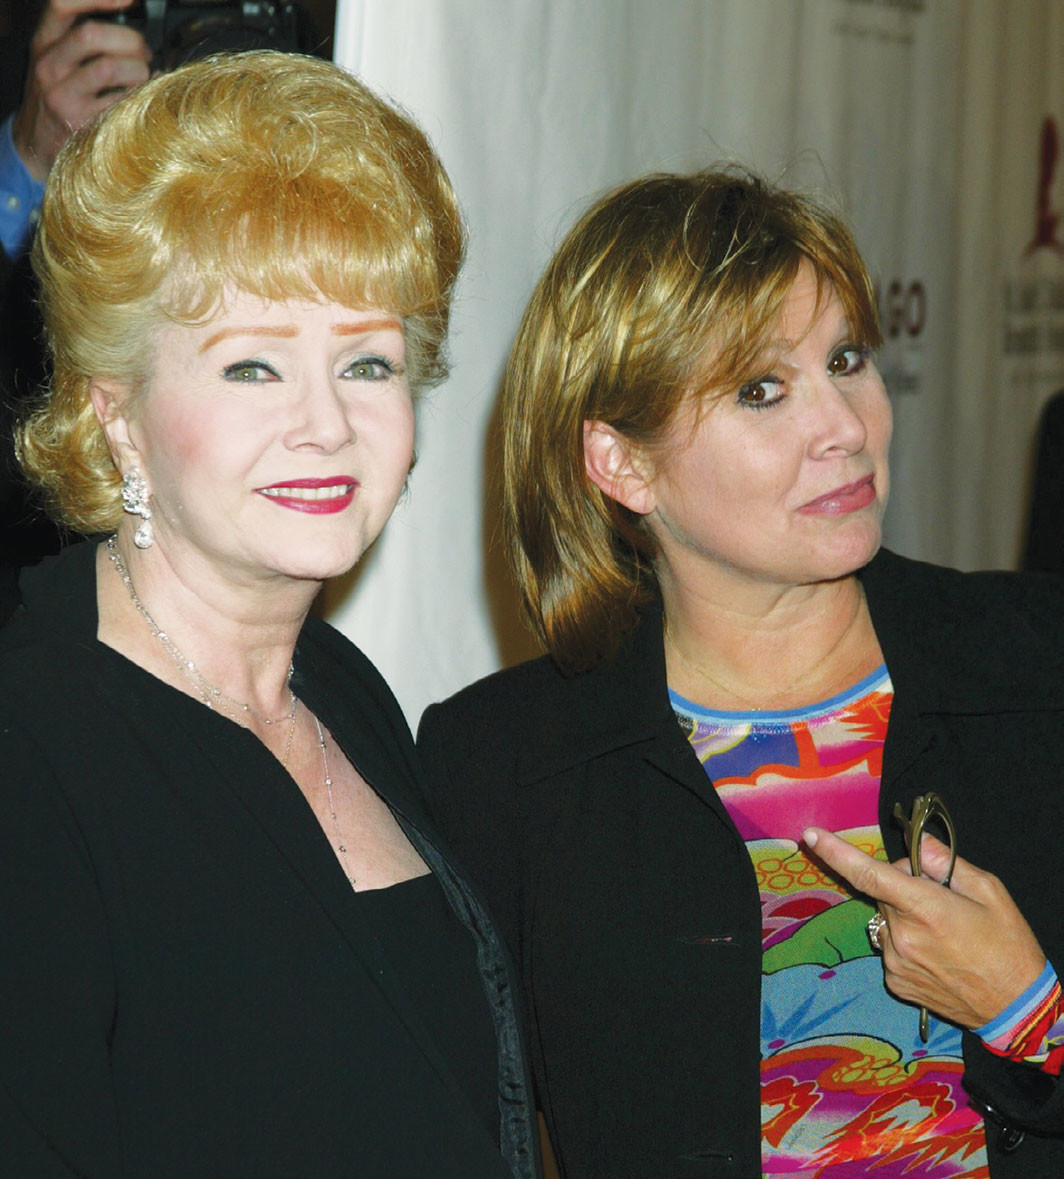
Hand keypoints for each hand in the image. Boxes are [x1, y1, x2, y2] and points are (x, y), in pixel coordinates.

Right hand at [11, 0, 151, 180]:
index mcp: (44, 43)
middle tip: (145, 53)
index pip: (62, 5)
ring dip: (140, 71)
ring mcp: (62, 95)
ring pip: (110, 68)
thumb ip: (83, 44)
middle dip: (130, 40)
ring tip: (145, 78)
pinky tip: (146, 97)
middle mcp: (49, 66)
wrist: (35, 145)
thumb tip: (132, 33)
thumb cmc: (56, 99)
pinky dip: (142, 97)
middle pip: (91, 34)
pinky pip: (121, 102)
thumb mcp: (58, 63)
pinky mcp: (80, 122)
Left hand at [804, 826, 1045, 1029]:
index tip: (810, 835)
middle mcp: (901, 937)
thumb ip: (945, 862)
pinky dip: (906, 943)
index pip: (868, 874)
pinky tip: (938, 955)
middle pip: (884, 893)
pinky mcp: (895, 983)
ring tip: (945, 935)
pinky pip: (890, 947)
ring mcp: (895, 963)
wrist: (1018, 1008)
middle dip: (904, 888)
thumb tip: (916, 844)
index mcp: (925, 909)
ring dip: (905, 918)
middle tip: (942, 901)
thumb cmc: (1009, 947)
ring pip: (886, 921)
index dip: (836, 853)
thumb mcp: (989, 891)